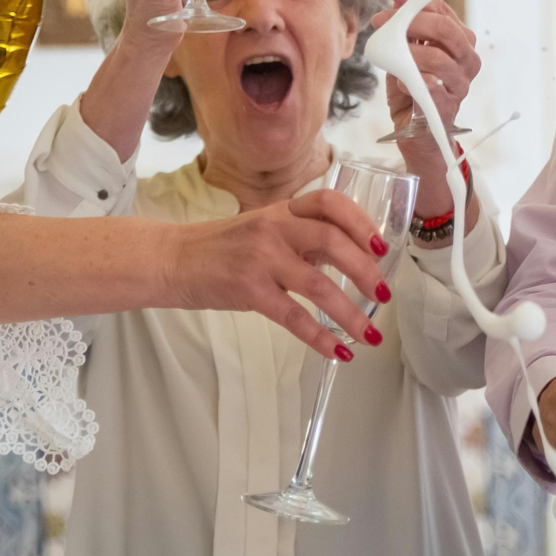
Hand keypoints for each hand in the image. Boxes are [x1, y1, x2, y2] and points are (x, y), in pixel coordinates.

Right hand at [170, 189, 392, 359]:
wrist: (171, 260)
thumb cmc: (221, 248)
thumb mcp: (263, 229)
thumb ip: (301, 237)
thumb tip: (351, 258)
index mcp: (282, 210)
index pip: (330, 202)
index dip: (361, 222)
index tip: (382, 247)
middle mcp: (274, 228)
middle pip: (332, 241)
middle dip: (365, 271)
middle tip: (384, 295)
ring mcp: (260, 258)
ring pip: (318, 285)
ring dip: (351, 313)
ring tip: (370, 334)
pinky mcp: (248, 289)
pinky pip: (293, 316)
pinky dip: (320, 337)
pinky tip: (338, 352)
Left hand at [372, 0, 480, 172]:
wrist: (417, 133)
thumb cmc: (413, 89)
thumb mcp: (407, 53)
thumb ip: (405, 30)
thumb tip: (395, 1)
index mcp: (460, 42)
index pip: (444, 11)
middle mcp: (467, 61)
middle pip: (447, 31)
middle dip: (413, 21)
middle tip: (386, 21)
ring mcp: (460, 86)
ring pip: (439, 59)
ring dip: (410, 52)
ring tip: (393, 54)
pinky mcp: (448, 109)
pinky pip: (431, 90)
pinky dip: (412, 82)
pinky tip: (402, 81)